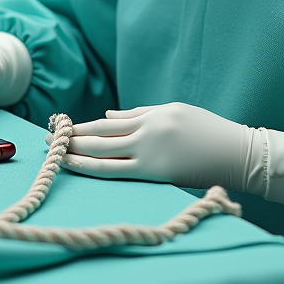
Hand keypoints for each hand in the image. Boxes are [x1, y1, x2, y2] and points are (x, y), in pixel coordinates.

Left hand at [61, 102, 264, 190]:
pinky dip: (93, 167)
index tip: (63, 127)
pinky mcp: (154, 171)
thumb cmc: (208, 132)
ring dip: (76, 153)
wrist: (236, 152)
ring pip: (103, 151)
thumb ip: (142, 115)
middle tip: (48, 138)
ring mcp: (149, 150)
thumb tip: (109, 118)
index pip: (109, 121)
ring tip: (55, 154)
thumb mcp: (175, 113)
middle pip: (100, 134)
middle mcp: (147, 128)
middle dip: (72, 137)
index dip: (84, 126)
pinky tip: (77, 166)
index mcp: (153, 113)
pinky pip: (116, 170)